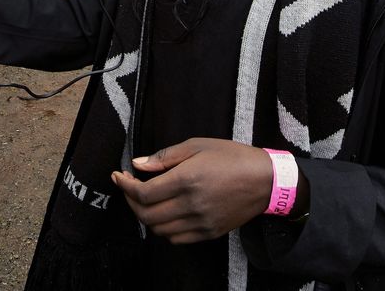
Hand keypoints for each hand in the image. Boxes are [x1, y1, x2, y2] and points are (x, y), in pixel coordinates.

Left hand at [110, 138, 303, 243]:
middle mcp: (191, 205)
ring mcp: (200, 223)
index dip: (125, 186)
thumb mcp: (197, 145)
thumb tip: (137, 164)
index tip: (119, 176)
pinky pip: (176, 238)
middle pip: (146, 215)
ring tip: (145, 200)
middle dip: (130, 201)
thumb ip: (164, 157)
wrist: (265, 181)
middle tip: (129, 187)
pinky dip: (163, 229)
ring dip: (145, 216)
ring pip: (158, 229)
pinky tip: (164, 213)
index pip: (143, 193)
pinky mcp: (208, 233)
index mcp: (187, 180)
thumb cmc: (232, 157)